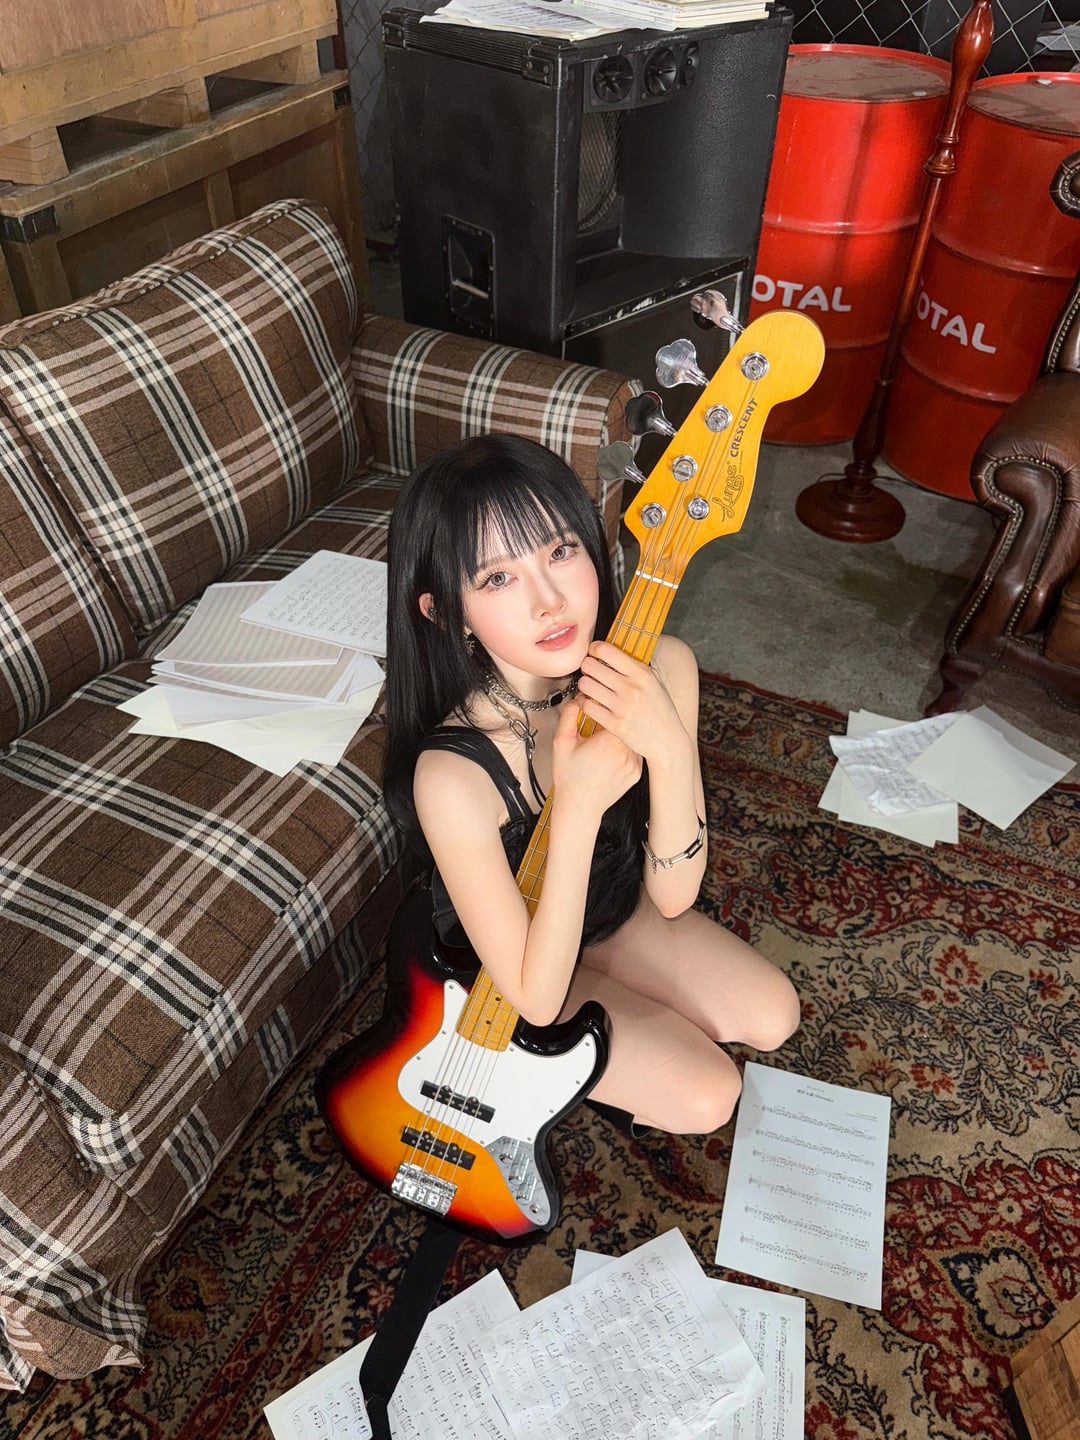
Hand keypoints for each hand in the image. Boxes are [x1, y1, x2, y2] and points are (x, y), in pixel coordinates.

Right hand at [551, 696, 641, 821]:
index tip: (601, 706)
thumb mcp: (562, 743)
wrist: (580, 807)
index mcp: (608, 741)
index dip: (608, 707)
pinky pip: (636, 754)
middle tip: (608, 721)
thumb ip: (569, 717)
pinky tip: (615, 753)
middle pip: (627, 725)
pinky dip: (628, 750)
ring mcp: (633, 764)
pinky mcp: (636, 773)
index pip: (615, 713)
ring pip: (633, 739)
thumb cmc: (570, 779)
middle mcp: (624, 752)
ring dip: (625, 735)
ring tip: (611, 738)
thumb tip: (576, 701)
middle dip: (618, 721)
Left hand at [575, 641, 690, 769]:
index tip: (593, 652)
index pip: (606, 650)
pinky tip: (590, 702)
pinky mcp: (615, 724)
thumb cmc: (661, 710)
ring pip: (585, 685)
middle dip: (586, 666)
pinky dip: (584, 703)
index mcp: (642, 673)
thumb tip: (613, 651)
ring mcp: (622, 707)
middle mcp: (631, 688)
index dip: (594, 648)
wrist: (667, 740)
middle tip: (589, 670)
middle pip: (590, 666)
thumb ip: (634, 666)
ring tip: (589, 687)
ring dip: (584, 685)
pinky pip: (587, 706)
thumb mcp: (654, 681)